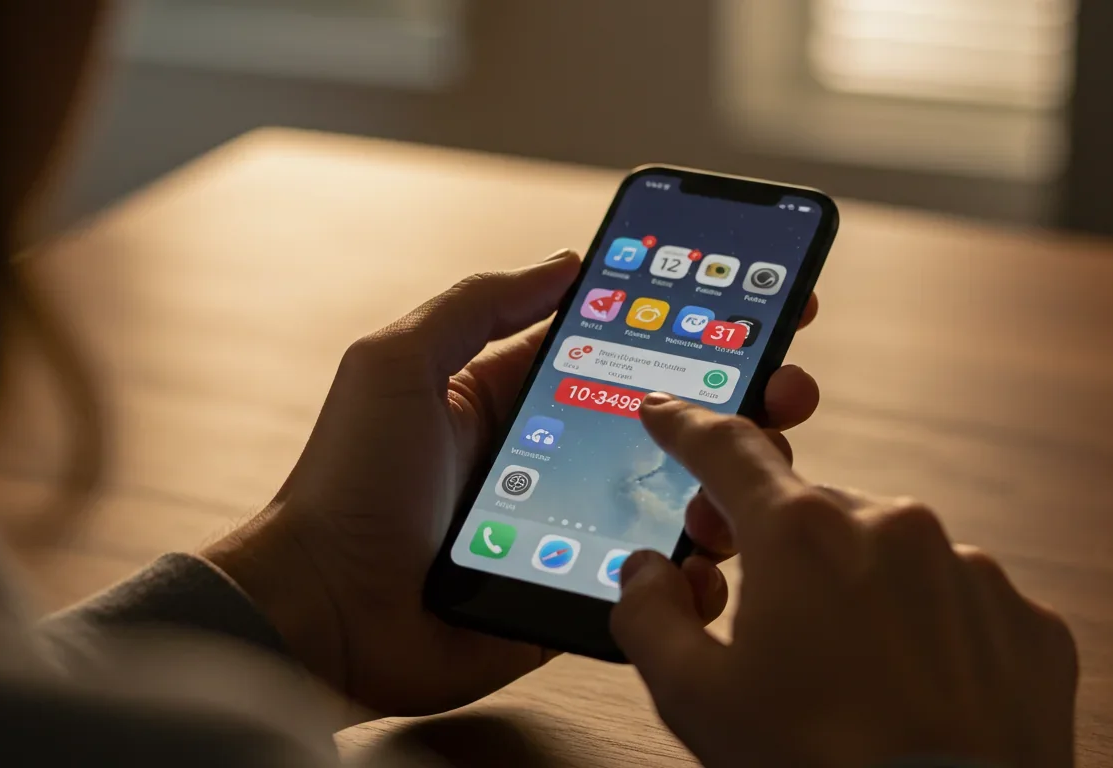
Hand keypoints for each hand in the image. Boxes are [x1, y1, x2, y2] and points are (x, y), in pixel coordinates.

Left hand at [204, 250, 822, 716]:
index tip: (766, 304)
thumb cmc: (347, 481)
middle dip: (742, 400)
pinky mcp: (580, 593)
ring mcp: (575, 527)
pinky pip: (655, 582)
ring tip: (757, 475)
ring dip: (732, 483)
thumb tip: (567, 260)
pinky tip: (713, 555)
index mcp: (520, 395)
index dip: (695, 329)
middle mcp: (559, 457)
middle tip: (786, 389)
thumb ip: (480, 305)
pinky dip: (695, 571)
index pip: (627, 351)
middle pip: (672, 422)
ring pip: (679, 499)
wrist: (325, 610)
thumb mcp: (399, 362)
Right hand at [612, 395, 1078, 767]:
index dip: (687, 428)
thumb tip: (651, 573)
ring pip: (890, 557)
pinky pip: (960, 605)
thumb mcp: (695, 699)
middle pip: (810, 511)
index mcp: (802, 533)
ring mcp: (970, 571)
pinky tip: (912, 694)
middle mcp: (893, 527)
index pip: (728, 450)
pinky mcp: (1029, 622)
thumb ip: (652, 615)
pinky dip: (930, 634)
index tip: (668, 415)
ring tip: (848, 679)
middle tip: (759, 612)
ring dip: (858, 593)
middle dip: (778, 547)